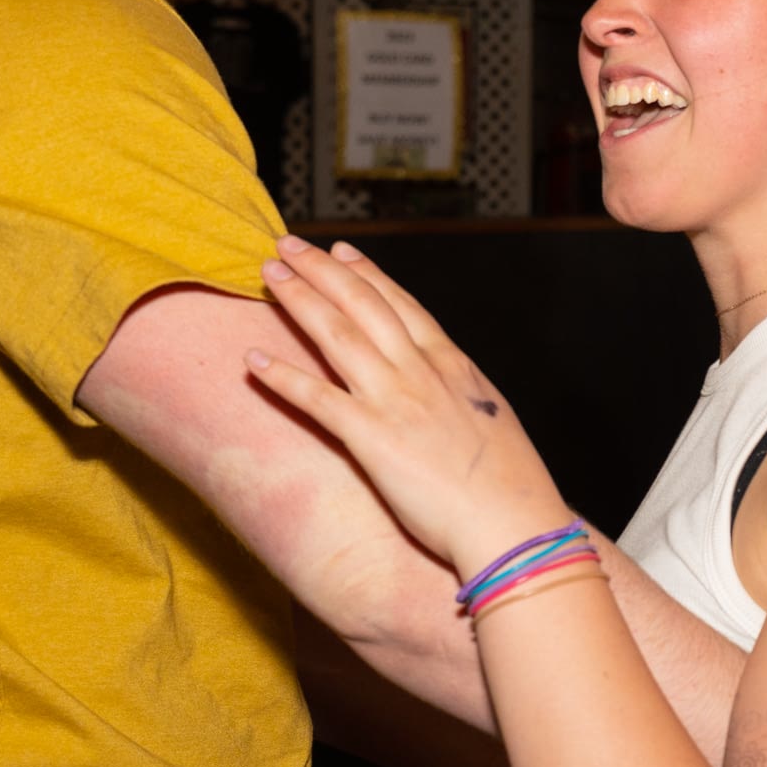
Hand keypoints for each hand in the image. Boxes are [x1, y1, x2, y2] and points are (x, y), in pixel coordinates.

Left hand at [243, 237, 568, 574]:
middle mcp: (422, 372)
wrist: (514, 521)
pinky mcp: (371, 438)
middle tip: (288, 245)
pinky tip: (253, 360)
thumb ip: (465, 399)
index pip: (402, 306)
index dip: (367, 275)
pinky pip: (317, 399)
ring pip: (337, 334)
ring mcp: (395, 401)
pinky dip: (282, 377)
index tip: (340, 253)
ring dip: (299, 299)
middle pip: (363, 305)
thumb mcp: (493, 422)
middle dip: (321, 271)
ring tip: (269, 274)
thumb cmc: (512, 485)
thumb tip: (453, 393)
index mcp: (454, 367)